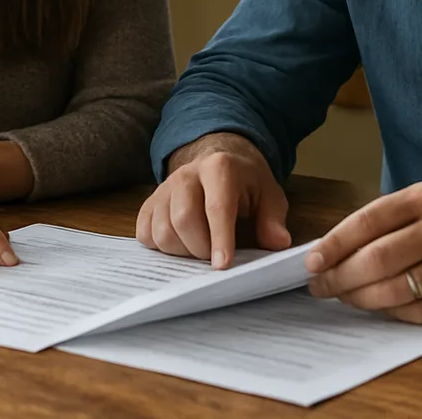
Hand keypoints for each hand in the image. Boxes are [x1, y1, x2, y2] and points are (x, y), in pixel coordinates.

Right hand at [135, 132, 290, 268]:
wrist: (218, 156)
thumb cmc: (245, 181)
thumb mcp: (268, 194)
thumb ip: (273, 218)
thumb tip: (277, 243)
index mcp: (219, 168)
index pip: (217, 207)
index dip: (220, 239)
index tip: (223, 266)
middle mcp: (187, 174)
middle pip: (183, 220)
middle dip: (200, 249)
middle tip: (215, 257)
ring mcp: (164, 187)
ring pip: (161, 230)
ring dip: (181, 251)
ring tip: (199, 250)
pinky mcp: (150, 201)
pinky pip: (144, 233)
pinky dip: (160, 248)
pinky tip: (180, 245)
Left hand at [305, 180, 421, 322]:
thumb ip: (389, 218)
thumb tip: (334, 249)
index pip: (368, 221)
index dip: (334, 245)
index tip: (312, 261)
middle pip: (377, 260)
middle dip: (340, 277)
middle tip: (320, 286)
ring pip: (395, 290)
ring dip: (361, 298)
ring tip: (345, 297)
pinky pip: (420, 312)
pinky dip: (393, 313)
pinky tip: (380, 307)